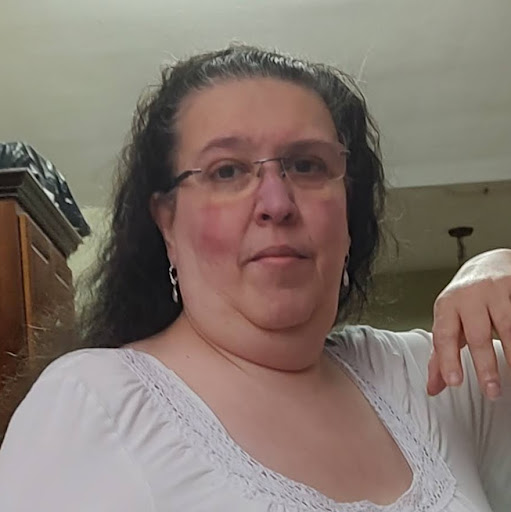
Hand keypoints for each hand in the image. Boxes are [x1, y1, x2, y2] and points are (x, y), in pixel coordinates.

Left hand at [427, 248, 510, 398]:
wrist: (487, 264)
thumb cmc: (465, 300)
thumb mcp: (449, 322)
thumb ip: (441, 354)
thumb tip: (433, 387)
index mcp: (447, 306)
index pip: (444, 335)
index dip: (448, 359)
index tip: (455, 381)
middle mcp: (469, 296)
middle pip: (477, 334)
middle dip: (485, 365)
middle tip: (491, 391)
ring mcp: (494, 291)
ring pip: (507, 325)